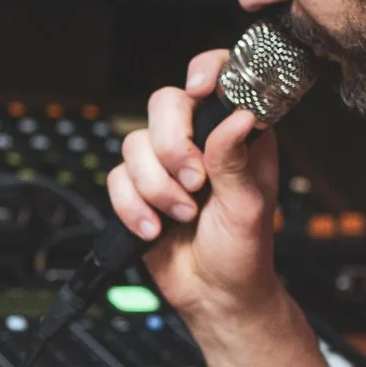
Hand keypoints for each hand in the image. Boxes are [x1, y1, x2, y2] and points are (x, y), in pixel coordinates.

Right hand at [106, 50, 282, 327]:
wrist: (214, 294)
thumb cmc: (243, 251)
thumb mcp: (248, 206)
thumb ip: (236, 160)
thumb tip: (239, 116)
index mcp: (236, 134)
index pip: (219, 77)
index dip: (205, 72)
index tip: (199, 90)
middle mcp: (199, 140)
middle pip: (164, 104)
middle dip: (172, 145)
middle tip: (194, 182)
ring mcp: (165, 163)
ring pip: (135, 144)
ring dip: (156, 188)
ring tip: (183, 215)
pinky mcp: (136, 189)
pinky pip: (116, 179)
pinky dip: (133, 208)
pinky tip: (156, 229)